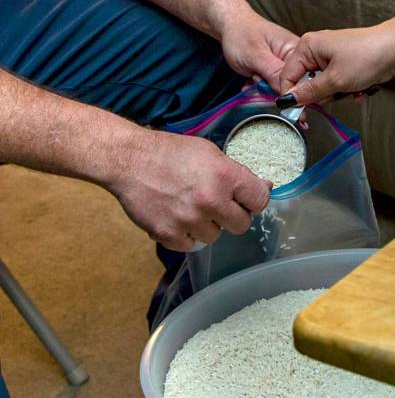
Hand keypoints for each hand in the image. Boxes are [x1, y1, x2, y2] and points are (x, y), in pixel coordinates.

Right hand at [109, 130, 270, 250]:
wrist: (127, 159)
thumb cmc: (169, 152)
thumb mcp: (210, 152)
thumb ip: (237, 173)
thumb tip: (265, 187)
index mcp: (225, 176)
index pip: (260, 201)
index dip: (252, 200)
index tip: (244, 199)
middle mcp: (210, 200)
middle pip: (241, 225)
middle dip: (231, 216)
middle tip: (215, 204)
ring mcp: (189, 220)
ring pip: (214, 236)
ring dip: (206, 225)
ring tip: (189, 206)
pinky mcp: (169, 234)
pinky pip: (190, 245)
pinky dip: (184, 234)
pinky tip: (175, 216)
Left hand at [221, 10, 298, 92]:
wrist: (230, 26)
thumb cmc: (242, 34)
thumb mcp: (256, 56)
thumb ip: (274, 75)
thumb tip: (288, 92)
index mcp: (296, 51)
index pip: (301, 80)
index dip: (286, 89)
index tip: (269, 85)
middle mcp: (293, 60)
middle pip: (290, 87)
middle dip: (271, 89)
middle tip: (257, 76)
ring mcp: (284, 66)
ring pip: (278, 90)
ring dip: (263, 88)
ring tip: (253, 74)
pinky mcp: (275, 72)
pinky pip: (271, 88)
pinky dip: (260, 87)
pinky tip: (252, 79)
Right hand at [278, 26, 394, 104]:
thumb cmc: (367, 56)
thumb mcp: (334, 80)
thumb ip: (309, 93)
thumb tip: (289, 100)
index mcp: (307, 47)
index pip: (287, 77)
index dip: (293, 97)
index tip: (301, 113)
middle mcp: (315, 50)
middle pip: (305, 85)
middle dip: (323, 95)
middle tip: (336, 93)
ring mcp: (329, 58)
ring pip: (322, 89)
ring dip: (338, 95)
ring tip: (352, 88)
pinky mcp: (341, 66)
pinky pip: (335, 86)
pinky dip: (347, 91)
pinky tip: (359, 88)